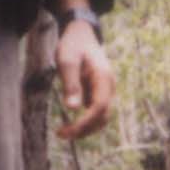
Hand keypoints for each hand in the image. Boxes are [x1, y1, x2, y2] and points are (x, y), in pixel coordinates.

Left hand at [55, 19, 114, 140]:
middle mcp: (109, 86)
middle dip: (84, 129)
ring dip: (85, 128)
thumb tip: (72, 108)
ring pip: (101, 117)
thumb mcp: (67, 61)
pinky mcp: (99, 93)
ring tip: (64, 132)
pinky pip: (96, 112)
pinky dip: (85, 122)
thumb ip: (70, 84)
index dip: (85, 122)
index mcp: (103, 78)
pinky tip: (69, 125)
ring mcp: (106, 90)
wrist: (81, 34)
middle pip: (103, 117)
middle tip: (61, 134)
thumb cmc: (73, 46)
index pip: (99, 107)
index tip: (67, 130)